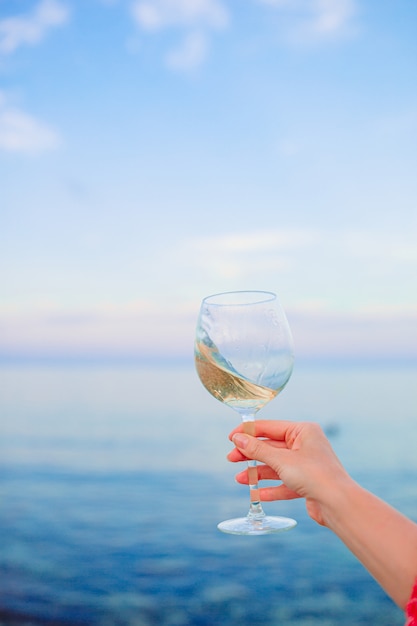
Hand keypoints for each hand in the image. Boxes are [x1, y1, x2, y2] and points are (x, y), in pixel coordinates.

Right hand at [227, 420, 349, 525]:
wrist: (339, 504)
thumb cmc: (314, 475)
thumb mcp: (281, 460)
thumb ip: (258, 449)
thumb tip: (238, 439)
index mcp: (303, 431)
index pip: (270, 427)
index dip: (248, 432)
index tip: (231, 438)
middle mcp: (306, 445)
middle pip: (271, 447)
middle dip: (251, 454)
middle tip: (231, 459)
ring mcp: (307, 464)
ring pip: (276, 466)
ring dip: (257, 472)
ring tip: (240, 479)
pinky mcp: (307, 483)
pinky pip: (284, 483)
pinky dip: (271, 487)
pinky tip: (257, 493)